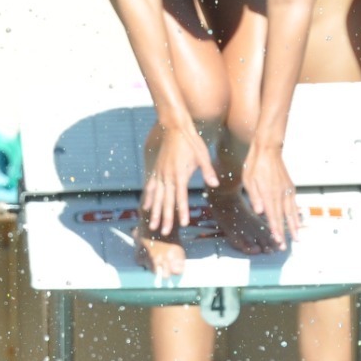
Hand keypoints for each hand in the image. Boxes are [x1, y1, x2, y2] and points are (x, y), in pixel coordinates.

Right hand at [142, 124, 219, 238]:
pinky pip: (151, 187)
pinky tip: (146, 207)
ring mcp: (160, 174)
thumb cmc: (192, 141)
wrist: (175, 127)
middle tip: (165, 233)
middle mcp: (168, 176)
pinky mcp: (157, 170)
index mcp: (180, 174)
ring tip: (153, 226)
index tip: (183, 224)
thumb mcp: (203, 155)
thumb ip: (207, 170)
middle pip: (166, 201)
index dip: (182, 211)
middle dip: (166, 218)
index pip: (181, 197)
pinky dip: (149, 198)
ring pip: (157, 197)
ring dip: (155, 212)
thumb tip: (215, 184)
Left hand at [238, 144, 298, 249]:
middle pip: (283, 217)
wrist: (268, 149)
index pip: (272, 216)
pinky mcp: (289, 186)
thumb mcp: (248, 180)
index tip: (278, 241)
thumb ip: (255, 196)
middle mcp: (280, 194)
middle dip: (285, 233)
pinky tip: (298, 219)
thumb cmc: (255, 164)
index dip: (276, 230)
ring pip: (292, 212)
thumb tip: (260, 212)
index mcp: (268, 194)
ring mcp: (287, 190)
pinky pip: (294, 203)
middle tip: (287, 247)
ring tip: (298, 237)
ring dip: (295, 226)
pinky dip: (297, 214)